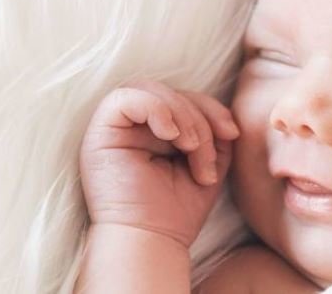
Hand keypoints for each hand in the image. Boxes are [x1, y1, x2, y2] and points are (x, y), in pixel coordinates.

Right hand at [79, 80, 240, 247]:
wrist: (153, 240)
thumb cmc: (176, 211)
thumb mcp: (207, 163)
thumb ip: (214, 133)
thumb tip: (225, 118)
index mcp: (154, 132)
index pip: (183, 97)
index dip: (211, 107)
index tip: (231, 134)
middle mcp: (131, 127)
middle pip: (168, 91)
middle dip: (198, 114)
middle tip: (205, 149)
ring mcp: (114, 129)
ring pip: (150, 90)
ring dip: (181, 116)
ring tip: (190, 148)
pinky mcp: (100, 134)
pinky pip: (123, 99)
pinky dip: (154, 109)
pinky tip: (170, 136)